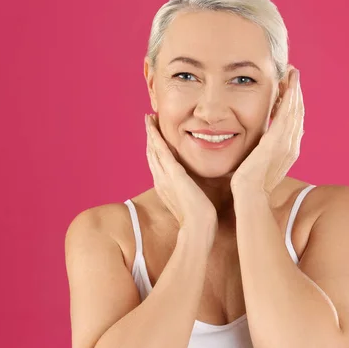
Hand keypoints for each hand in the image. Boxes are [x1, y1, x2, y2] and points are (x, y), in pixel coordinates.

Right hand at [145, 114, 216, 231]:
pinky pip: (161, 151)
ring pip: (153, 150)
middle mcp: (161, 180)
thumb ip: (192, 191)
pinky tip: (154, 126)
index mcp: (165, 186)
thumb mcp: (193, 201)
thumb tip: (200, 185)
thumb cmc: (199, 219)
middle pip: (151, 154)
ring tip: (148, 118)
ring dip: (150, 133)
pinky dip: (156, 137)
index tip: (154, 134)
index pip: (157, 162)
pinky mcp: (173, 174)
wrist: (198, 229)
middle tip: (148, 120)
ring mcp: (165, 177)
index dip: (154, 147)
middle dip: (149, 136)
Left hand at [230, 68, 303, 197]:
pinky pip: (286, 116)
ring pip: (295, 111)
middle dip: (296, 91)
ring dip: (294, 90)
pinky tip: (287, 86)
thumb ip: (263, 150)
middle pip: (298, 112)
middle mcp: (292, 146)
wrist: (248, 197)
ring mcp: (286, 144)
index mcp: (288, 150)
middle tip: (292, 71)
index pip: (294, 120)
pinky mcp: (276, 142)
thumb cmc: (248, 185)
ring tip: (291, 72)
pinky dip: (289, 100)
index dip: (293, 101)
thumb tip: (262, 140)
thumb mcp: (258, 163)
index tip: (290, 85)